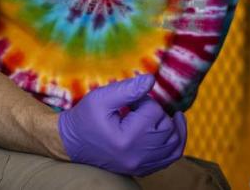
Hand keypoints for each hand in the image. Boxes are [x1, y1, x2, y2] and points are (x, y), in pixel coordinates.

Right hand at [57, 74, 186, 176]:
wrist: (72, 143)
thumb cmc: (85, 118)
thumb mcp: (101, 97)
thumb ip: (127, 88)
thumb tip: (151, 79)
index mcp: (127, 138)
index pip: (153, 111)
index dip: (145, 99)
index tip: (130, 100)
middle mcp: (137, 155)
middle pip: (167, 128)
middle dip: (159, 112)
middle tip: (142, 106)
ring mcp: (140, 165)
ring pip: (174, 147)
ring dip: (176, 129)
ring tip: (175, 116)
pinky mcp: (141, 169)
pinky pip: (168, 159)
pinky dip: (174, 145)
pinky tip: (172, 132)